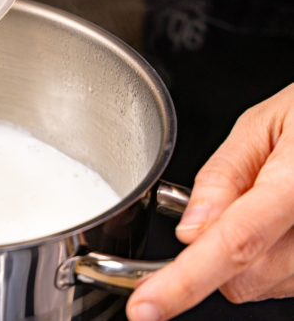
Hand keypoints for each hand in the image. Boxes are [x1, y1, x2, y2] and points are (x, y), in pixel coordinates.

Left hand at [126, 82, 293, 320]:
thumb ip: (223, 175)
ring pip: (262, 286)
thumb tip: (189, 230)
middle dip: (211, 255)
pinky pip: (284, 282)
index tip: (146, 306)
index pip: (233, 244)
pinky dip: (267, 260)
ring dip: (244, 258)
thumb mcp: (262, 124)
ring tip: (264, 202)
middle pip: (241, 278)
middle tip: (229, 201)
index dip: (183, 282)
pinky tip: (279, 223)